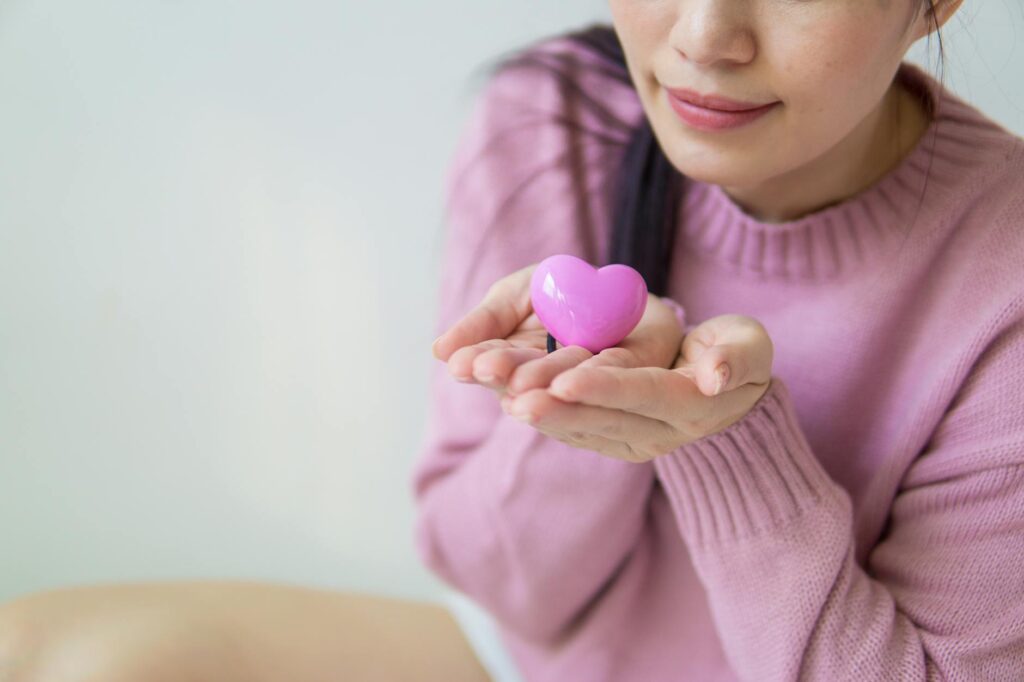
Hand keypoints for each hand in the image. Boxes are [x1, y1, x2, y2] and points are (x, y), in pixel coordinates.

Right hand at [431, 263, 684, 400]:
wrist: (624, 292)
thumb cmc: (562, 294)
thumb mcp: (517, 295)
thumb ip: (484, 322)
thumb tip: (438, 351)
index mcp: (517, 366)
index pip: (492, 367)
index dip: (478, 365)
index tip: (461, 364)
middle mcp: (550, 383)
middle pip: (526, 382)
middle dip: (507, 373)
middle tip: (488, 368)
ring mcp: (590, 385)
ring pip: (567, 385)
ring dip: (545, 383)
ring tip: (524, 384)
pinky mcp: (634, 375)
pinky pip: (616, 373)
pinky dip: (598, 376)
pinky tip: (582, 377)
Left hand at [502, 314, 773, 462]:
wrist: (727, 397)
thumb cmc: (739, 356)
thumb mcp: (749, 348)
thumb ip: (737, 357)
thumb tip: (715, 376)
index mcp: (689, 405)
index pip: (644, 395)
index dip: (605, 387)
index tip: (565, 378)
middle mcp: (658, 434)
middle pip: (601, 418)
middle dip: (556, 407)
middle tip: (514, 394)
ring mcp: (631, 442)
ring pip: (579, 427)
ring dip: (539, 413)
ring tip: (500, 396)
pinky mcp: (611, 441)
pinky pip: (572, 429)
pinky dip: (541, 414)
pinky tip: (507, 399)